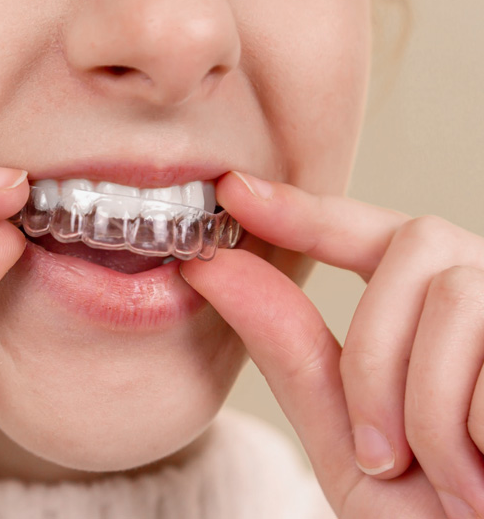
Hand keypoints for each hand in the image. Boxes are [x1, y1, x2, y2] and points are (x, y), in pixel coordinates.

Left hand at [181, 171, 483, 518]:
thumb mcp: (350, 442)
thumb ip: (292, 353)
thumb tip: (215, 268)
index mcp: (436, 315)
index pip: (370, 233)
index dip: (304, 210)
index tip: (235, 191)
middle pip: (416, 246)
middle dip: (375, 353)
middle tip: (378, 452)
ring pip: (453, 295)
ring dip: (423, 405)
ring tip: (445, 483)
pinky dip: (467, 430)